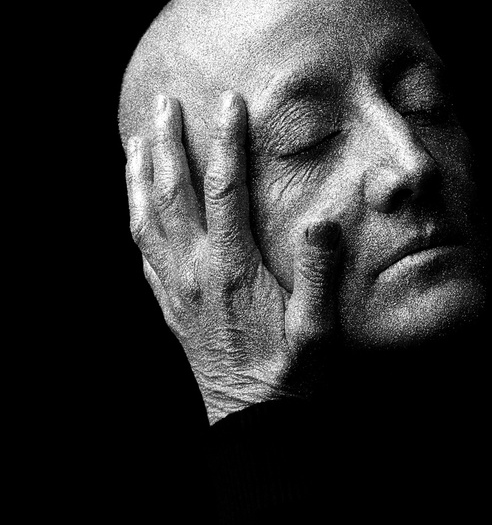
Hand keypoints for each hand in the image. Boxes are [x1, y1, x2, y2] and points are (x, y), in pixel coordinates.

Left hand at [125, 92, 341, 423]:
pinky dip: (136, 222)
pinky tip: (136, 208)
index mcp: (231, 269)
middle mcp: (195, 272)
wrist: (254, 422)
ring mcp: (176, 291)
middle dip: (167, 143)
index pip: (224, 189)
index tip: (228, 101)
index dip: (225, 141)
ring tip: (135, 141)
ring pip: (146, 220)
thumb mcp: (318, 329)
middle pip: (172, 194)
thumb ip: (319, 272)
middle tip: (162, 102)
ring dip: (139, 177)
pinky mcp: (171, 309)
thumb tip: (322, 220)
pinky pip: (143, 255)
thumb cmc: (290, 377)